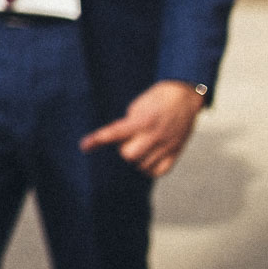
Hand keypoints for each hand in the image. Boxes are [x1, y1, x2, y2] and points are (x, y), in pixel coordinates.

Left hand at [79, 80, 202, 176]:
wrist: (183, 96)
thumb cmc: (156, 99)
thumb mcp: (136, 106)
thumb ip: (127, 125)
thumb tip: (118, 142)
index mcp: (141, 121)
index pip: (115, 132)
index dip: (98, 139)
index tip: (84, 147)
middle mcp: (154, 135)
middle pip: (128, 155)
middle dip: (124, 149)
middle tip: (129, 139)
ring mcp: (166, 146)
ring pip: (142, 166)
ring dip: (137, 159)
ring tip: (141, 146)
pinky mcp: (176, 152)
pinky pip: (158, 171)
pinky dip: (150, 168)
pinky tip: (148, 158)